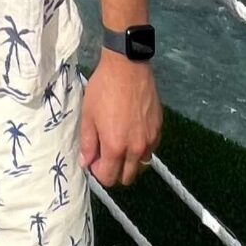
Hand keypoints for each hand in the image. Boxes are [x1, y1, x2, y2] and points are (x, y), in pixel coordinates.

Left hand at [81, 49, 160, 187]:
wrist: (127, 67)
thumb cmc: (103, 89)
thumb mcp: (88, 116)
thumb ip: (87, 143)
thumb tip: (86, 163)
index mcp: (115, 147)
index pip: (108, 178)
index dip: (98, 173)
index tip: (94, 160)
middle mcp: (136, 149)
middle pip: (127, 178)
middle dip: (115, 172)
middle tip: (106, 154)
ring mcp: (150, 140)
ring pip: (141, 165)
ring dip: (130, 162)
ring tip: (121, 144)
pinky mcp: (159, 129)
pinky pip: (150, 149)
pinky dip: (141, 149)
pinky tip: (133, 133)